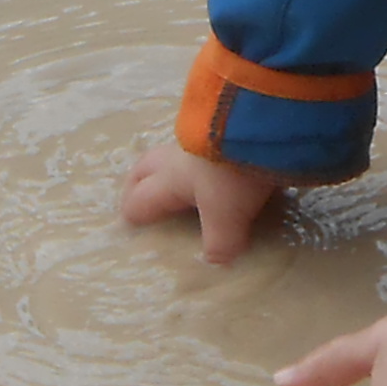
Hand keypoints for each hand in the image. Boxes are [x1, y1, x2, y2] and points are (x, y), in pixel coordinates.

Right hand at [117, 136, 284, 264]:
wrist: (259, 123)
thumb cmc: (230, 173)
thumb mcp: (227, 215)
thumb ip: (220, 241)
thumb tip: (217, 262)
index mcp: (168, 180)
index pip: (140, 200)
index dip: (132, 213)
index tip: (128, 223)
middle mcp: (176, 158)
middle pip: (145, 167)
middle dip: (137, 182)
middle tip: (136, 194)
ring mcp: (198, 138)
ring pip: (172, 154)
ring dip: (168, 167)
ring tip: (178, 180)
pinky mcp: (223, 126)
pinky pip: (201, 144)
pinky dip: (200, 157)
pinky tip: (214, 163)